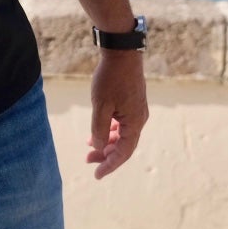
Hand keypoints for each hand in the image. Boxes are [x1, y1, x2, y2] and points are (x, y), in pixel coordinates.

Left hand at [86, 50, 147, 179]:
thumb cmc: (111, 78)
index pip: (123, 153)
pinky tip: (98, 130)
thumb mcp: (101, 105)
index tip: (96, 175)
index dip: (110, 165)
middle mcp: (139, 119)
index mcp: (134, 123)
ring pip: (122, 135)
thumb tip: (98, 146)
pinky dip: (110, 130)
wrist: (122, 53)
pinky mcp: (132, 102)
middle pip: (123, 145)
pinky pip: (122, 124)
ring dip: (107, 142)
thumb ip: (99, 129)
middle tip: (88, 160)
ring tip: (89, 146)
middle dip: (106, 155)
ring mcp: (136, 110)